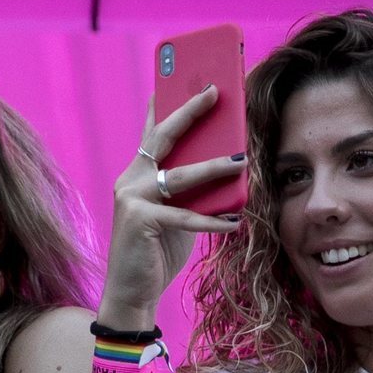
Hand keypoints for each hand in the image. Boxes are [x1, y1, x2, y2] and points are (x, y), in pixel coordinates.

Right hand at [101, 86, 245, 323]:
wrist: (131, 293)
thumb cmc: (156, 252)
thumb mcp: (175, 216)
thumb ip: (191, 194)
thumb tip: (227, 175)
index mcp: (137, 175)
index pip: (153, 132)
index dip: (167, 103)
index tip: (184, 79)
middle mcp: (131, 180)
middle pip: (164, 138)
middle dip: (189, 112)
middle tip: (214, 92)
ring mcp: (132, 199)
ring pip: (180, 176)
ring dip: (214, 167)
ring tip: (241, 160)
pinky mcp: (139, 222)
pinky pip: (185, 217)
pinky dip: (212, 220)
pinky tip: (234, 220)